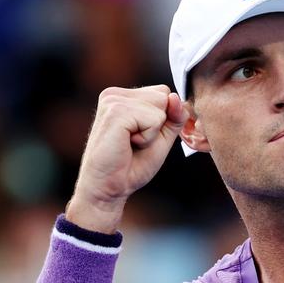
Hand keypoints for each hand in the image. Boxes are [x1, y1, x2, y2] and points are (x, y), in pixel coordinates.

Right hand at [67, 85, 186, 231]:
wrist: (108, 188)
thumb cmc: (131, 166)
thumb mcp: (161, 137)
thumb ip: (174, 116)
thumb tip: (175, 97)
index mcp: (123, 97)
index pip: (164, 93)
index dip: (164, 120)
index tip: (141, 137)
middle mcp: (115, 94)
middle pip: (165, 95)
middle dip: (159, 124)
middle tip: (135, 142)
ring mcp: (113, 100)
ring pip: (161, 105)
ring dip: (153, 132)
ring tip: (131, 143)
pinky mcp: (115, 111)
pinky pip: (154, 118)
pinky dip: (148, 137)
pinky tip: (128, 144)